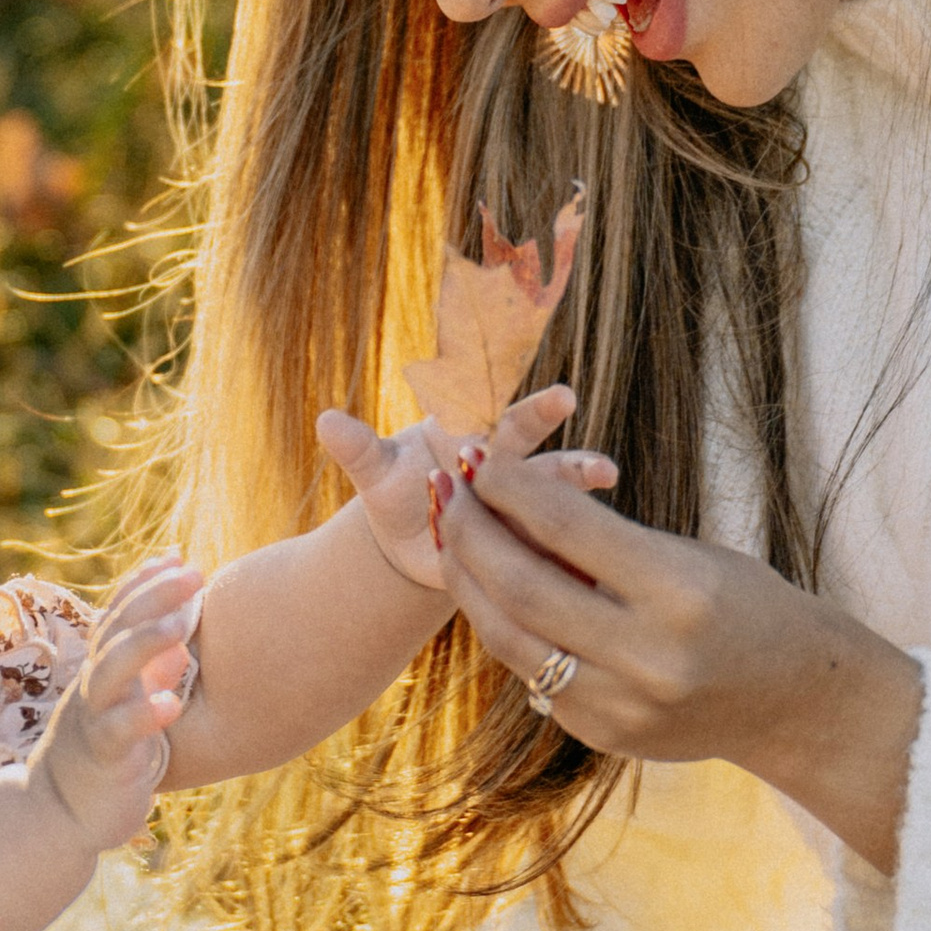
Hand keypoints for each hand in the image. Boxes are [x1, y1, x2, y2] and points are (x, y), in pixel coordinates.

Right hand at [32, 558, 200, 848]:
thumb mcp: (128, 707)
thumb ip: (152, 670)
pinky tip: (171, 704)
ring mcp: (93, 720)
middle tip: (194, 574)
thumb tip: (181, 637)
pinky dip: (142, 715)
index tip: (178, 557)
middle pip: (116, 631)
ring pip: (111, 673)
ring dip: (145, 644)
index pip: (119, 616)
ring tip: (182, 626)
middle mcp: (93, 688)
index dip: (145, 584)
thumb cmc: (103, 758)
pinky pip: (118, 732)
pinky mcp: (103, 759)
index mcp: (102, 672)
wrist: (58, 818)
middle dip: (153, 598)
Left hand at [319, 386, 606, 592]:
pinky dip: (572, 536)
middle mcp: (501, 460)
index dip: (509, 393)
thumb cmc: (397, 495)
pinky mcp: (526, 537)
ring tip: (606, 471)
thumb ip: (358, 448)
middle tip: (565, 398)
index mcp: (466, 434)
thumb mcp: (375, 474)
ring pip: (551, 484)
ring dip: (576, 476)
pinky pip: (550, 533)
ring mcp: (519, 499)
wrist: (413, 544)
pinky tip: (598, 542)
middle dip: (543, 416)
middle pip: (525, 435)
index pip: (489, 406)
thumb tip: (324, 420)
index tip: (548, 386)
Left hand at [435, 456, 925, 874]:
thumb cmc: (745, 606)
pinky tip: (486, 587)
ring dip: (467, 581)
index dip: (509, 486)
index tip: (477, 455)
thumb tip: (506, 503)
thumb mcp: (689, 557)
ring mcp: (620, 704)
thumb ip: (603, 542)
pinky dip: (502, 624)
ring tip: (449, 535)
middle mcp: (647, 654)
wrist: (793, 702)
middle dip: (470, 530)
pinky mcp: (600, 734)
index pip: (567, 526)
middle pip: (522, 585)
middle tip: (444, 489)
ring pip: (508, 636)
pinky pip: (530, 671)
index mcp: (680, 591)